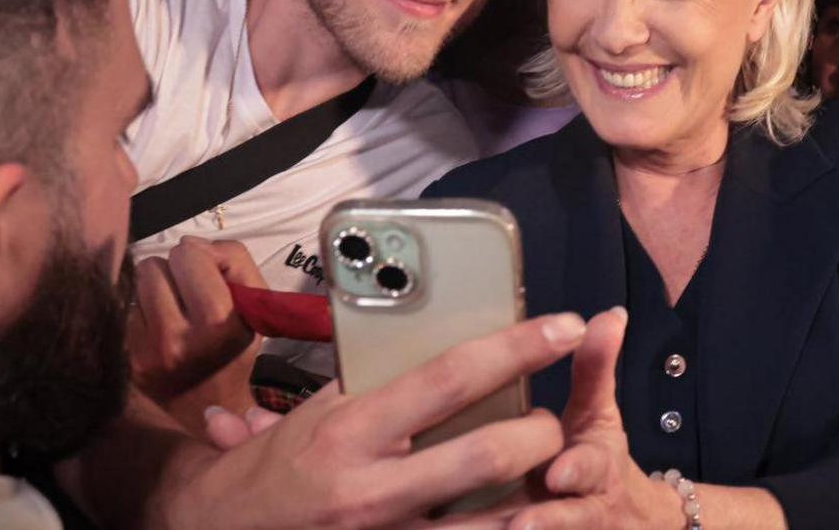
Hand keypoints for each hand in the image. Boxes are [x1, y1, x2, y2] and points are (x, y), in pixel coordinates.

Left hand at [129, 238, 267, 422]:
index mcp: (219, 321)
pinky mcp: (129, 361)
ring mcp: (148, 353)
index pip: (186, 253)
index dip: (198, 258)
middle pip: (153, 265)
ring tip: (172, 312)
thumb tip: (187, 244)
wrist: (213, 406)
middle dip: (171, 273)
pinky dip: (143, 315)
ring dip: (154, 292)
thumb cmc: (236, 347)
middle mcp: (179, 339)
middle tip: (186, 294)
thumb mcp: (255, 301)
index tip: (208, 277)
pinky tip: (158, 331)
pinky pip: (126, 312)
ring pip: (136, 286)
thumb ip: (233, 258)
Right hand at [172, 313, 586, 529]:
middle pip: (485, 455)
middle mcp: (371, 489)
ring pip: (491, 523)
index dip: (516, 349)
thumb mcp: (313, 415)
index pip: (449, 378)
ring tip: (552, 475)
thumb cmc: (272, 470)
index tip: (565, 327)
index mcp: (351, 430)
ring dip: (535, 497)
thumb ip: (371, 383)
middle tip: (552, 421)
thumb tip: (430, 335)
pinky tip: (523, 518)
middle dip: (538, 435)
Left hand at [507, 309, 682, 529]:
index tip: (557, 474)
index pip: (592, 467)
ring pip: (560, 529)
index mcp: (596, 468)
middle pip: (577, 518)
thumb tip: (611, 314)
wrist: (628, 523)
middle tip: (523, 521)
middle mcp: (587, 507)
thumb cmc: (596, 461)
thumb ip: (595, 369)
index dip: (577, 469)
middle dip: (553, 519)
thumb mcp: (597, 414)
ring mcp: (574, 529)